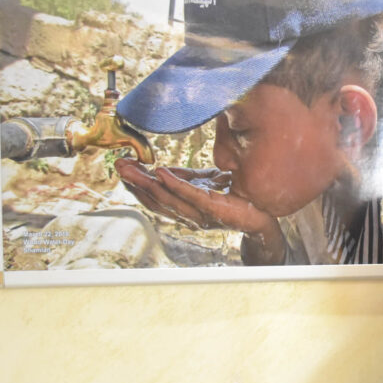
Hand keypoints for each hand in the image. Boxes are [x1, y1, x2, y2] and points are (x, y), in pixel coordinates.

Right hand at [114, 159, 285, 261]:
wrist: (264, 211)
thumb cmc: (235, 195)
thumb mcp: (205, 181)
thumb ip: (185, 177)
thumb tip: (161, 167)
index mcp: (185, 209)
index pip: (156, 198)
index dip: (137, 185)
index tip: (121, 169)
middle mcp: (189, 215)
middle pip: (157, 200)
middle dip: (136, 183)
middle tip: (119, 167)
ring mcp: (201, 214)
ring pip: (169, 199)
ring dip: (148, 184)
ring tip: (132, 169)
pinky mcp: (214, 208)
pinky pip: (191, 196)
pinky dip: (175, 185)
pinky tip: (161, 173)